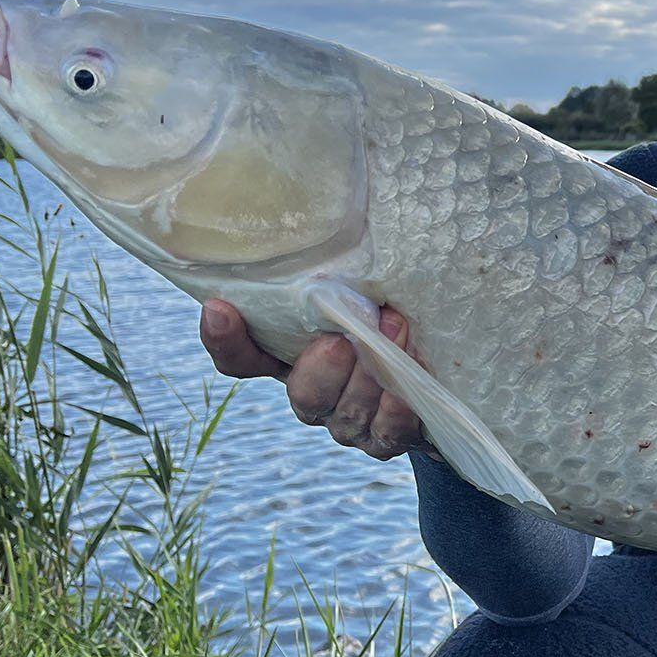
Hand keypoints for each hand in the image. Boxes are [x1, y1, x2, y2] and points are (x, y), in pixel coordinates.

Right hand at [199, 298, 426, 459]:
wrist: (438, 373)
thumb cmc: (390, 318)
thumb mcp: (361, 295)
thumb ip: (338, 276)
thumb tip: (342, 217)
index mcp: (291, 358)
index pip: (240, 359)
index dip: (225, 339)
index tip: (218, 308)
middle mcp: (315, 396)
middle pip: (302, 394)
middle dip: (323, 367)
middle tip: (343, 336)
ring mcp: (350, 423)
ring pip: (346, 415)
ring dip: (371, 375)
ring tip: (395, 330)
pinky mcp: (387, 439)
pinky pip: (386, 433)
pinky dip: (396, 408)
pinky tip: (408, 382)